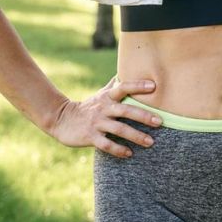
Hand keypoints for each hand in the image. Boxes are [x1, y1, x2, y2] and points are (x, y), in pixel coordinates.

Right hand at [49, 76, 164, 158]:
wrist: (61, 119)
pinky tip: (129, 154)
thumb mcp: (102, 93)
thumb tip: (129, 68)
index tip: (154, 86)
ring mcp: (96, 123)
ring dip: (135, 136)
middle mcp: (103, 108)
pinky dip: (118, 149)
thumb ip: (116, 84)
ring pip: (118, 129)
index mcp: (108, 97)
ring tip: (150, 142)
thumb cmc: (89, 106)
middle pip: (125, 111)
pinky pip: (106, 145)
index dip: (138, 86)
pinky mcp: (90, 137)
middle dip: (143, 116)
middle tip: (160, 122)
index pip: (123, 87)